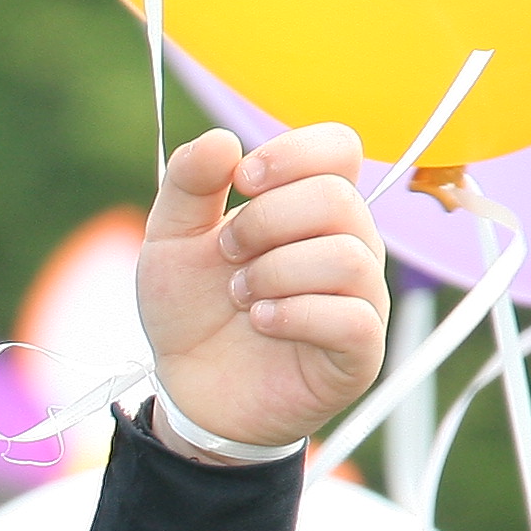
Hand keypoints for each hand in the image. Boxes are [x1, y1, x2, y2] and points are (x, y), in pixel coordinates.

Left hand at [137, 124, 386, 454]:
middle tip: (227, 254)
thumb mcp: (170, 241)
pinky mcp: (359, 352)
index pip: (341, 147)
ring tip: (240, 297)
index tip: (242, 181)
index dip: (292, 154)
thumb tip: (222, 140)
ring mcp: (360, 298)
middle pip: (337, 198)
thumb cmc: (193, 311)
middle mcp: (350, 244)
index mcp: (312, 208)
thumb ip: (188, 185)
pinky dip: (293, 314)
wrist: (189, 390)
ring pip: (346, 256)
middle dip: (265, 221)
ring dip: (274, 272)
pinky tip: (261, 322)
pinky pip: (351, 317)